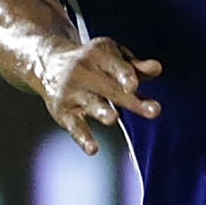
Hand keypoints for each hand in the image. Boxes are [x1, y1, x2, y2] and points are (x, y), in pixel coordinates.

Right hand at [40, 35, 162, 149]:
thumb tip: (157, 69)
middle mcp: (83, 71)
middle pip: (110, 88)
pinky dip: (82, 138)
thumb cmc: (92, 62)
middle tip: (155, 111)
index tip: (134, 85)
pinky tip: (93, 149)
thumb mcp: (113, 57)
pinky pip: (74, 126)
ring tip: (113, 118)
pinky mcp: (63, 112)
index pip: (115, 65)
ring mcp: (72, 92)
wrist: (48, 63)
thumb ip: (135, 67)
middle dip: (131, 100)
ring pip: (90, 104)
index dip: (125, 75)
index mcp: (99, 55)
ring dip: (102, 111)